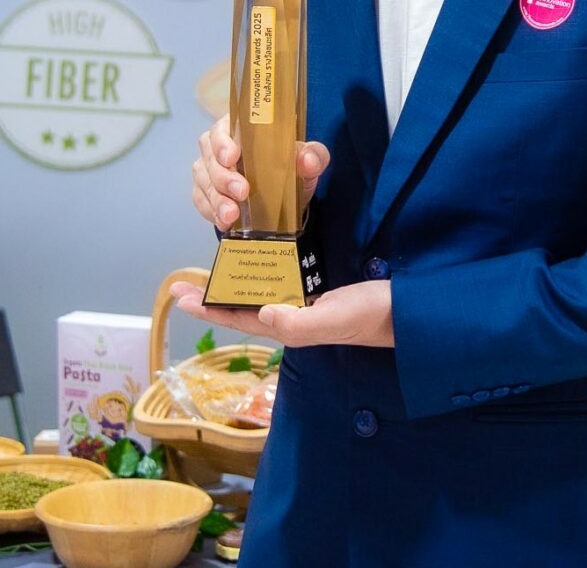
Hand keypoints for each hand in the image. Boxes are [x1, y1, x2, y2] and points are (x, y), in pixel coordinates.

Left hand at [170, 280, 393, 347]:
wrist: (406, 310)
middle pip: (242, 306)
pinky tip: (258, 260)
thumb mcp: (335, 319)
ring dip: (234, 284)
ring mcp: (305, 303)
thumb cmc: (371, 316)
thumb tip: (260, 313)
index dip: (209, 307)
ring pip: (259, 293)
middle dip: (213, 296)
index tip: (179, 296)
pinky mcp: (320, 289)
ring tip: (212, 270)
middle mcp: (291, 316)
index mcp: (289, 326)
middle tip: (183, 283)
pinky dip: (262, 271)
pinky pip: (281, 280)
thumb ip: (299, 323)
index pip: (239, 317)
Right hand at [191, 112, 329, 231]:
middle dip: (223, 176)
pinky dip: (211, 211)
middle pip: (210, 156)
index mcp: (243, 130)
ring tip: (231, 215)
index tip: (232, 157)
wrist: (285, 200)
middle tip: (242, 191)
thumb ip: (313, 155)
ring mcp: (210, 171)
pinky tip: (224, 222)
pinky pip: (201, 201)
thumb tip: (307, 160)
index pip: (223, 127)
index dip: (222, 141)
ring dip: (216, 198)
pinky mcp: (206, 193)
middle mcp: (220, 147)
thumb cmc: (292, 168)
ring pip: (203, 180)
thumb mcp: (309, 159)